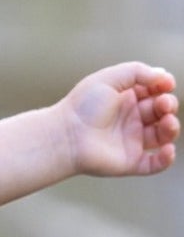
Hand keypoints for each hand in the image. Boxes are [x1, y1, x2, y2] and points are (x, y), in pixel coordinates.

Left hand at [62, 63, 177, 177]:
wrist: (65, 135)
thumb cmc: (83, 105)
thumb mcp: (111, 77)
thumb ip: (139, 71)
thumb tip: (164, 76)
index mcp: (127, 99)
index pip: (155, 92)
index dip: (164, 87)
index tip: (165, 84)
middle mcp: (131, 119)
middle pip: (161, 112)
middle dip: (168, 105)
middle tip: (161, 104)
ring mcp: (131, 141)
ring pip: (162, 136)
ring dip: (171, 127)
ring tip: (167, 122)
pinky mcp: (129, 162)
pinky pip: (154, 164)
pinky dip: (166, 159)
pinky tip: (168, 149)